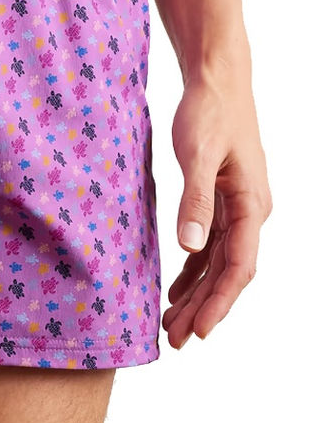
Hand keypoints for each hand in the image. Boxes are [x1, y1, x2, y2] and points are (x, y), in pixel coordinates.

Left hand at [164, 62, 271, 347]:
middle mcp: (250, 213)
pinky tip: (176, 289)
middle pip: (227, 273)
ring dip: (196, 295)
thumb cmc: (209, 113)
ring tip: (170, 324)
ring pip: (217, 264)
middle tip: (174, 341)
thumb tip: (191, 249)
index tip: (197, 332)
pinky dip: (193, 271)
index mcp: (252, 206)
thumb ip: (195, 202)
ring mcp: (236, 208)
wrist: (216, 81)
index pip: (238, 268)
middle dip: (203, 309)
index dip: (218, 303)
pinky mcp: (220, 200)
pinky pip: (210, 247)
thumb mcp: (197, 156)